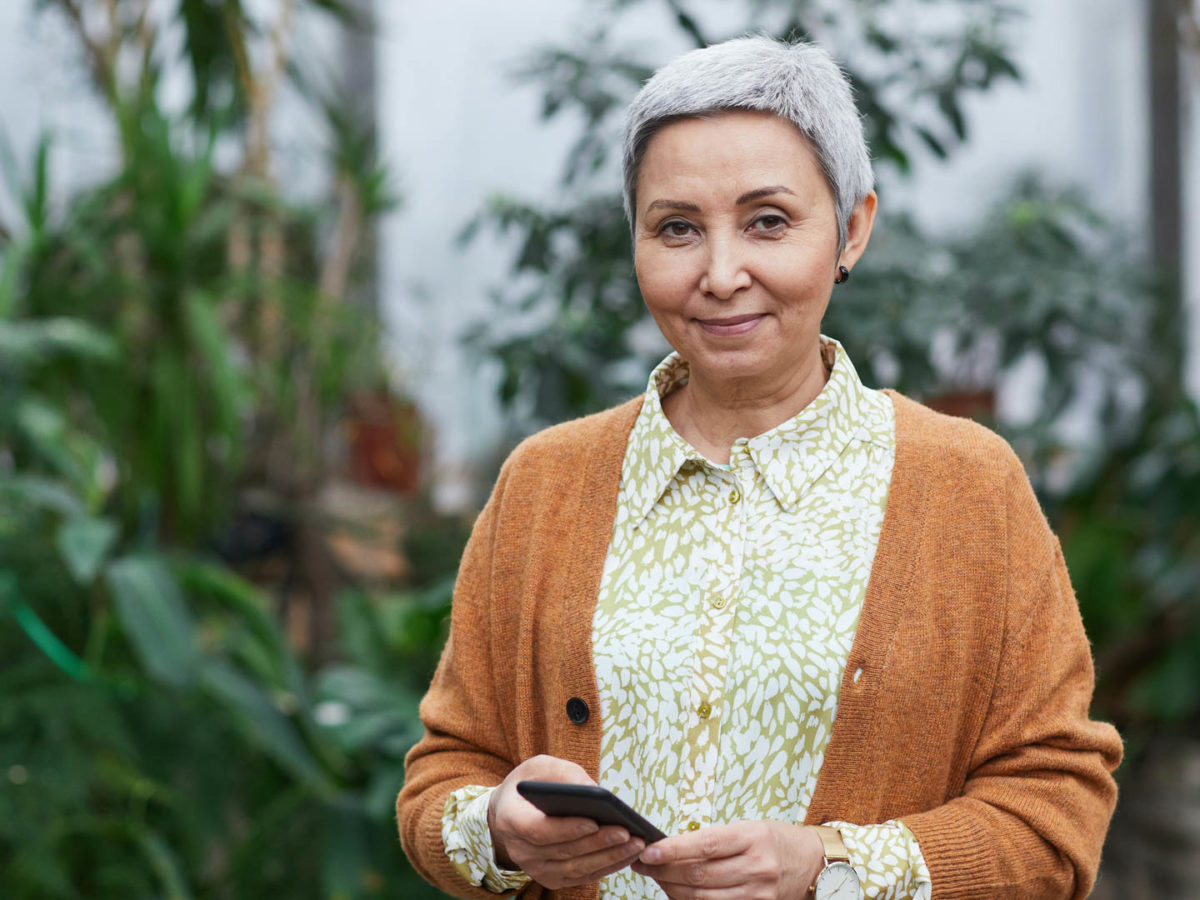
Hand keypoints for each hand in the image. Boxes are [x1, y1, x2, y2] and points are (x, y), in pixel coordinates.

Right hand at [487, 755, 644, 888]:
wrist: (510, 812)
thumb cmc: (529, 785)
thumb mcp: (540, 767)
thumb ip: (564, 774)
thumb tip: (594, 791)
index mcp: (510, 818)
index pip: (538, 829)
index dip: (566, 828)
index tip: (594, 821)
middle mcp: (519, 850)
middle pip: (563, 851)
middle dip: (598, 842)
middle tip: (627, 832)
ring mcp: (534, 868)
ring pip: (574, 868)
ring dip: (608, 858)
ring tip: (635, 844)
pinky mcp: (550, 878)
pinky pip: (580, 876)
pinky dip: (605, 867)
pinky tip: (626, 855)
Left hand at [631, 820, 824, 899]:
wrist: (813, 863)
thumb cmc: (775, 840)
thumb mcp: (748, 828)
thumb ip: (715, 840)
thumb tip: (672, 849)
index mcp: (752, 837)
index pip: (705, 845)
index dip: (673, 849)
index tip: (649, 851)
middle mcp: (756, 867)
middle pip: (700, 875)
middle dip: (664, 871)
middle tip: (643, 863)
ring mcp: (758, 893)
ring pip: (703, 897)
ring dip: (672, 888)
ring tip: (655, 876)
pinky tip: (677, 892)